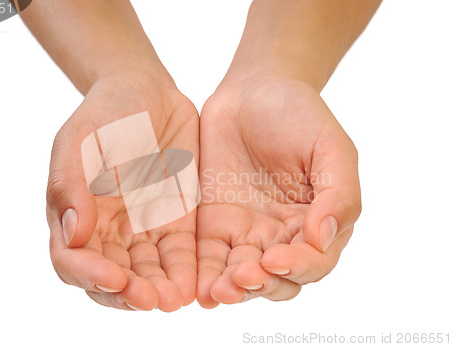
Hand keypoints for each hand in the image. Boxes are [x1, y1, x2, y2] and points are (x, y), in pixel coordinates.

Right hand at [46, 74, 198, 311]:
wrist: (148, 93)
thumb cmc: (107, 112)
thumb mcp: (81, 139)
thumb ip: (70, 184)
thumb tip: (73, 235)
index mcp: (76, 214)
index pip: (73, 261)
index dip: (90, 275)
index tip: (114, 278)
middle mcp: (107, 230)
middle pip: (112, 278)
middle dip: (129, 294)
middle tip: (151, 299)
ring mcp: (142, 228)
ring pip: (147, 274)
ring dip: (158, 291)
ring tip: (175, 299)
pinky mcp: (176, 221)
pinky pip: (179, 255)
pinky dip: (184, 272)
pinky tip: (194, 283)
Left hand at [196, 73, 360, 307]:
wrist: (254, 91)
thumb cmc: (299, 115)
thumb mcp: (331, 147)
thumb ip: (340, 193)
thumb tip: (322, 237)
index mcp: (317, 221)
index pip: (315, 261)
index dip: (299, 267)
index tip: (276, 259)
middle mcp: (283, 235)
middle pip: (277, 280)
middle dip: (261, 285)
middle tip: (242, 278)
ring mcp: (247, 231)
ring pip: (242, 275)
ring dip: (232, 288)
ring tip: (217, 291)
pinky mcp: (215, 224)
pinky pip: (211, 257)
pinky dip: (205, 275)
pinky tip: (198, 287)